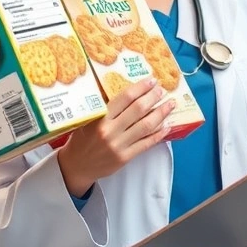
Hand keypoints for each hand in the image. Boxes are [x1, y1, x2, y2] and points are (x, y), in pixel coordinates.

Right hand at [56, 78, 174, 196]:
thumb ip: (104, 107)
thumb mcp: (87, 119)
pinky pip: (146, 144)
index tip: (151, 80)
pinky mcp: (124, 158)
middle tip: (162, 90)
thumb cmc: (81, 139)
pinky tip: (167, 126)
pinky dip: (158, 134)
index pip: (125, 98)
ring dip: (161, 113)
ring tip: (170, 104)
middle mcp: (110, 130)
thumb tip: (128, 91)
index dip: (140, 87)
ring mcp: (118, 145)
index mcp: (99, 117)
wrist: (75, 166)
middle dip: (153, 97)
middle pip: (138, 110)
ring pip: (145, 126)